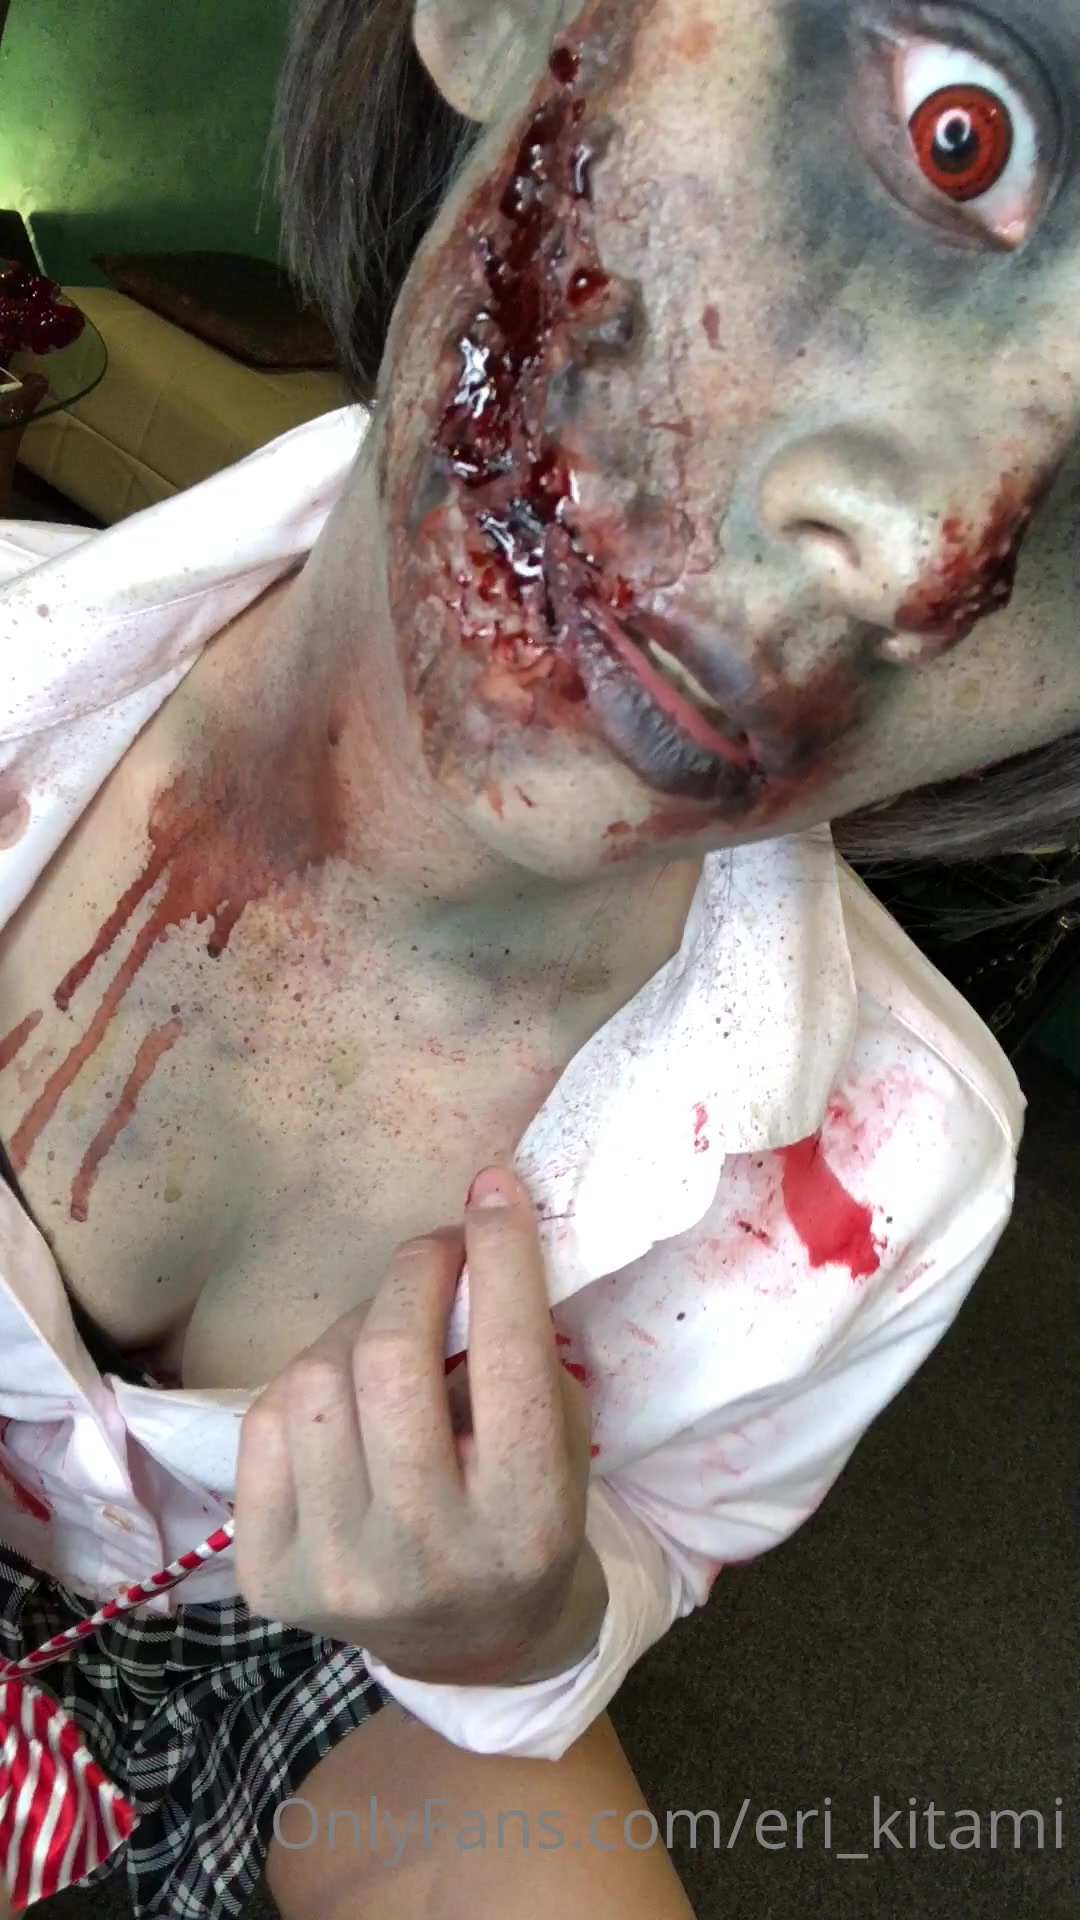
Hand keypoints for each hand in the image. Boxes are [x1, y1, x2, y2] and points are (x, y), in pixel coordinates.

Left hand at [234, 1167, 606, 1686]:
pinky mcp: (270, 1574)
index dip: (500, 1255)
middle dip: (414, 1272)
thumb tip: (471, 1232)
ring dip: (357, 1327)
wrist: (472, 1646)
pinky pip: (264, 1421)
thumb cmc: (524, 1516)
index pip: (508, 1356)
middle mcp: (427, 1553)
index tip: (493, 1191)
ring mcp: (336, 1571)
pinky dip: (307, 1384)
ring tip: (389, 1336)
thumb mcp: (561, 1443)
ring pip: (315, 1378)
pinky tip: (344, 1398)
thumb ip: (523, 1353)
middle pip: (390, 1358)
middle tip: (438, 1250)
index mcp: (524, 1518)